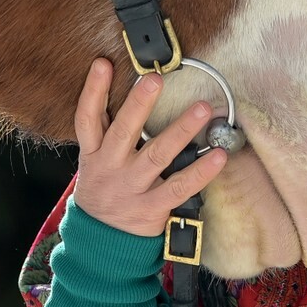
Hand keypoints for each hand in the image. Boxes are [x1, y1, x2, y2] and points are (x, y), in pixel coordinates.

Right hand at [71, 58, 227, 239]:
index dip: (93, 91)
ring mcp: (132, 188)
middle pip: (123, 132)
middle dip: (138, 104)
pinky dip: (201, 171)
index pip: (87, 119)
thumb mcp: (95, 161)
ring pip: (157, 155)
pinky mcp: (152, 208)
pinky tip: (219, 156)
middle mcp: (110, 168)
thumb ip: (107, 131)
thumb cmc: (105, 190)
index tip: (102, 64)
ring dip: (181, 130)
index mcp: (94, 153)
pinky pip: (180, 187)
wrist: (100, 241)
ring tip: (202, 109)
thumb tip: (128, 90)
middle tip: (155, 79)